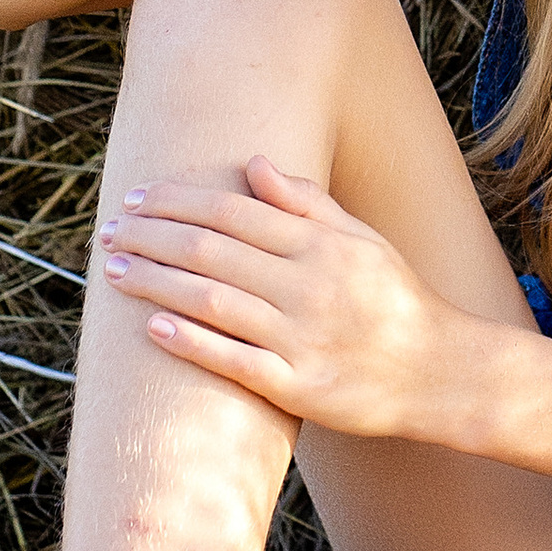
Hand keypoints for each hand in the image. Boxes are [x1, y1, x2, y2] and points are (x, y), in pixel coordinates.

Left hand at [97, 153, 457, 435]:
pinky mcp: (299, 387)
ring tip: (116, 271)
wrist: (442, 372)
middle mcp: (309, 285)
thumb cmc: (396, 300)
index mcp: (322, 244)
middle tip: (109, 231)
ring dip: (156, 283)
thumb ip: (307, 202)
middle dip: (154, 236)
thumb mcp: (362, 239)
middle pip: (213, 252)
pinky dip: (191, 342)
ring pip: (213, 302)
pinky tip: (153, 327)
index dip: (180, 201)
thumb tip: (253, 164)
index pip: (234, 211)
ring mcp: (303, 337)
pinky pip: (234, 361)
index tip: (139, 198)